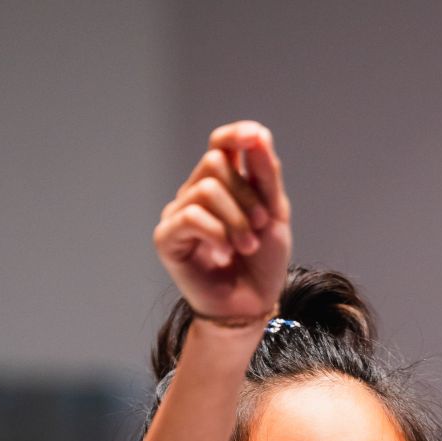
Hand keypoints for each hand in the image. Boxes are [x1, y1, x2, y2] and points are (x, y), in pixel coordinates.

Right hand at [153, 119, 291, 320]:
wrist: (251, 306)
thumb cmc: (262, 264)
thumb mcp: (274, 214)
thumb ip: (266, 174)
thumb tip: (257, 133)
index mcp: (223, 185)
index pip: (220, 144)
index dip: (235, 134)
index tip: (255, 137)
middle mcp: (195, 194)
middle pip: (215, 163)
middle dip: (246, 195)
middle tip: (259, 227)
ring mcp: (178, 214)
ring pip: (205, 190)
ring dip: (235, 220)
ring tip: (246, 247)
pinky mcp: (167, 238)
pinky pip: (190, 216)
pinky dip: (216, 233)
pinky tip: (224, 254)